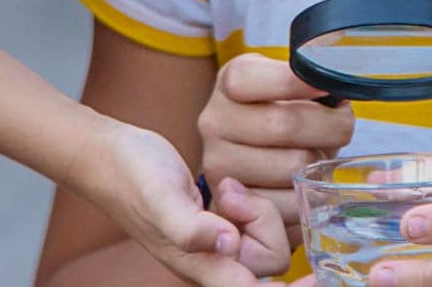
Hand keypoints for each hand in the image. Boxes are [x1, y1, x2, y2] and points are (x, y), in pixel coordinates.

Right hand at [67, 112, 290, 283]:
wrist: (113, 156)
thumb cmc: (132, 179)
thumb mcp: (159, 200)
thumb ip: (189, 229)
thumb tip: (226, 244)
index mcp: (202, 268)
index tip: (318, 278)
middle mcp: (215, 263)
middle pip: (272, 261)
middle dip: (262, 223)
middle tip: (231, 194)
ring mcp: (218, 246)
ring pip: (266, 239)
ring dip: (255, 209)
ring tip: (226, 188)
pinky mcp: (221, 225)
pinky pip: (255, 224)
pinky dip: (249, 204)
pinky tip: (226, 188)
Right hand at [198, 54, 354, 247]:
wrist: (248, 149)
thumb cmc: (277, 106)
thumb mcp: (281, 76)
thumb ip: (304, 72)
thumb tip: (340, 72)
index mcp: (230, 82)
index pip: (252, 79)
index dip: (295, 82)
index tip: (326, 85)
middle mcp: (215, 122)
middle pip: (284, 126)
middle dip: (329, 126)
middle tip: (344, 124)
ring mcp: (219, 165)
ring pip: (292, 167)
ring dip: (321, 161)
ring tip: (323, 151)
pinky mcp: (233, 203)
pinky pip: (287, 203)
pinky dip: (309, 193)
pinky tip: (310, 180)